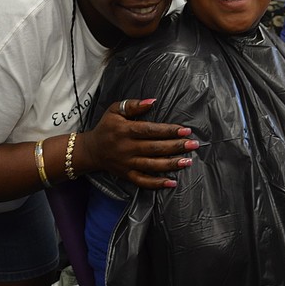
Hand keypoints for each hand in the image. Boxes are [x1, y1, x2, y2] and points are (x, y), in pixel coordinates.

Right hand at [82, 98, 197, 189]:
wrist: (91, 150)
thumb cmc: (106, 127)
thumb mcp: (115, 110)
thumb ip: (133, 105)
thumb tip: (152, 101)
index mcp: (125, 130)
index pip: (150, 131)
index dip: (169, 130)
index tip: (185, 130)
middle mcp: (126, 148)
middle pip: (155, 148)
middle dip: (176, 147)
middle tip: (193, 144)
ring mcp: (127, 164)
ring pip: (152, 166)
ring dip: (171, 164)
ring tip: (188, 161)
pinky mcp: (126, 175)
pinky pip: (143, 181)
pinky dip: (157, 184)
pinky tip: (172, 182)